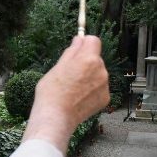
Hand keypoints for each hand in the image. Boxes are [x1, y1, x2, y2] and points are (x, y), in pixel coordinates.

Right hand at [23, 34, 109, 154]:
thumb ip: (72, 51)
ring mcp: (105, 86)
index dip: (84, 43)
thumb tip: (79, 39)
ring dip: (89, 76)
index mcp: (89, 59)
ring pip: (98, 73)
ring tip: (73, 88)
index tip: (77, 48)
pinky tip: (79, 97)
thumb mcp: (57, 66)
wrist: (55, 117)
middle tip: (70, 73)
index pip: (94, 40)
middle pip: (95, 58)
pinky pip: (99, 87)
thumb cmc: (52, 92)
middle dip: (85, 62)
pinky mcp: (105, 98)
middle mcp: (101, 70)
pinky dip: (92, 90)